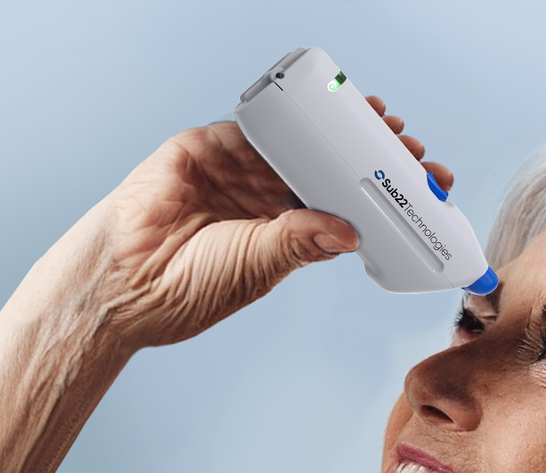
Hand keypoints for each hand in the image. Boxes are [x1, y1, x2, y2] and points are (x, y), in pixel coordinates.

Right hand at [75, 96, 452, 350]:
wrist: (122, 284)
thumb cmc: (183, 291)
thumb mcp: (255, 267)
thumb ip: (299, 242)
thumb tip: (349, 230)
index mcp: (281, 233)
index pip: (343, 204)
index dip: (381, 194)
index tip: (424, 188)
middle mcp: (263, 198)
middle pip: (329, 165)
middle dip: (371, 155)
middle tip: (412, 150)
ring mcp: (235, 169)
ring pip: (300, 140)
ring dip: (341, 130)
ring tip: (383, 124)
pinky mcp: (206, 147)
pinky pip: (253, 125)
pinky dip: (288, 114)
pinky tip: (323, 109)